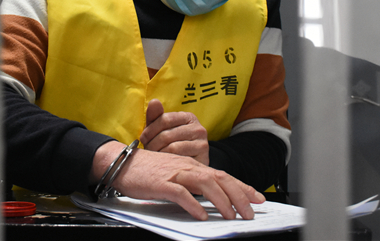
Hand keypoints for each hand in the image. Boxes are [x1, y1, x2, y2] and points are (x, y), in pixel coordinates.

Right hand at [91, 141, 264, 220]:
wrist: (122, 163)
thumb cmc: (148, 170)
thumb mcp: (176, 173)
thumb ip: (193, 183)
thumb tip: (212, 198)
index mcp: (192, 165)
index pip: (223, 175)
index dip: (242, 186)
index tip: (257, 198)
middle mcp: (187, 167)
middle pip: (219, 179)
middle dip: (239, 196)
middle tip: (250, 213)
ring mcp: (174, 173)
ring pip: (205, 184)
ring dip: (221, 201)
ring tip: (231, 216)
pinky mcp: (161, 183)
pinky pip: (180, 194)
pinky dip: (193, 204)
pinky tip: (201, 216)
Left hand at [140, 99, 209, 165]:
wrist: (187, 165)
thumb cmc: (171, 145)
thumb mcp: (161, 130)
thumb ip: (156, 116)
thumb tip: (154, 101)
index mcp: (188, 117)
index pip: (165, 119)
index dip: (150, 130)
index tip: (143, 139)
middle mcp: (198, 128)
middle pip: (167, 134)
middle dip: (152, 144)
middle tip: (147, 151)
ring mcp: (202, 143)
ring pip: (172, 147)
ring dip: (158, 153)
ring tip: (154, 157)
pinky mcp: (202, 157)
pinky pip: (179, 158)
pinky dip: (168, 161)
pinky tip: (164, 163)